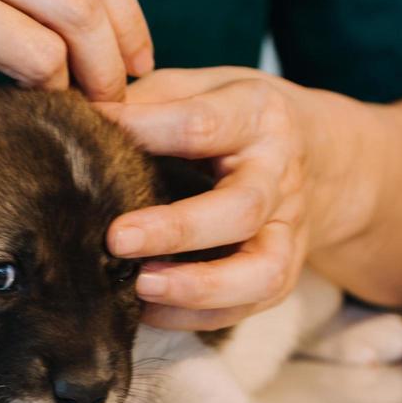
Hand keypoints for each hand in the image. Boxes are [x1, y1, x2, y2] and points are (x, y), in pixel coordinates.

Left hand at [98, 67, 352, 330]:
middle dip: (179, 230)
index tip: (97, 135)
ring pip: (264, 270)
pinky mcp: (286, 269)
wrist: (320, 152)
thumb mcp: (202, 86)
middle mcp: (280, 174)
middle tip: (118, 239)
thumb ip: (150, 103)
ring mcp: (289, 227)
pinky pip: (251, 304)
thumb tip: (81, 120)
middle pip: (242, 209)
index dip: (148, 132)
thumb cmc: (235, 114)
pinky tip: (150, 309)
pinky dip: (199, 316)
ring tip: (141, 288)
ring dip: (201, 287)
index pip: (204, 124)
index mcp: (257, 115)